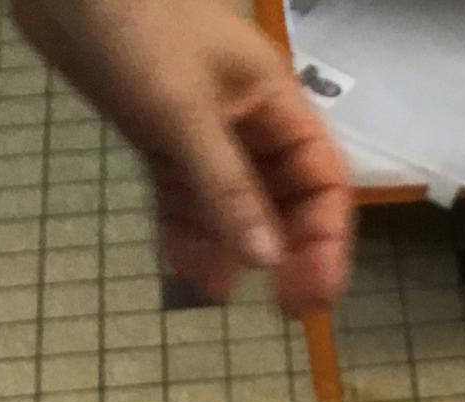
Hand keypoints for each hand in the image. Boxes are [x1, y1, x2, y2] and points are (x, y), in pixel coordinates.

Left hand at [10, 0, 353, 314]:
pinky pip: (183, 196)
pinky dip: (184, 231)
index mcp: (276, 105)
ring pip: (230, 205)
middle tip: (281, 310)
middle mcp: (248, 124)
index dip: (326, 241)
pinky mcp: (160, 138)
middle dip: (284, 253)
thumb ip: (226, 187)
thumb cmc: (138, 28)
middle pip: (283, 201)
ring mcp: (203, 133)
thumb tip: (267, 261)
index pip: (323, 183)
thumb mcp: (184, 111)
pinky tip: (183, 267)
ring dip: (227, 249)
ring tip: (213, 293)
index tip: (313, 295)